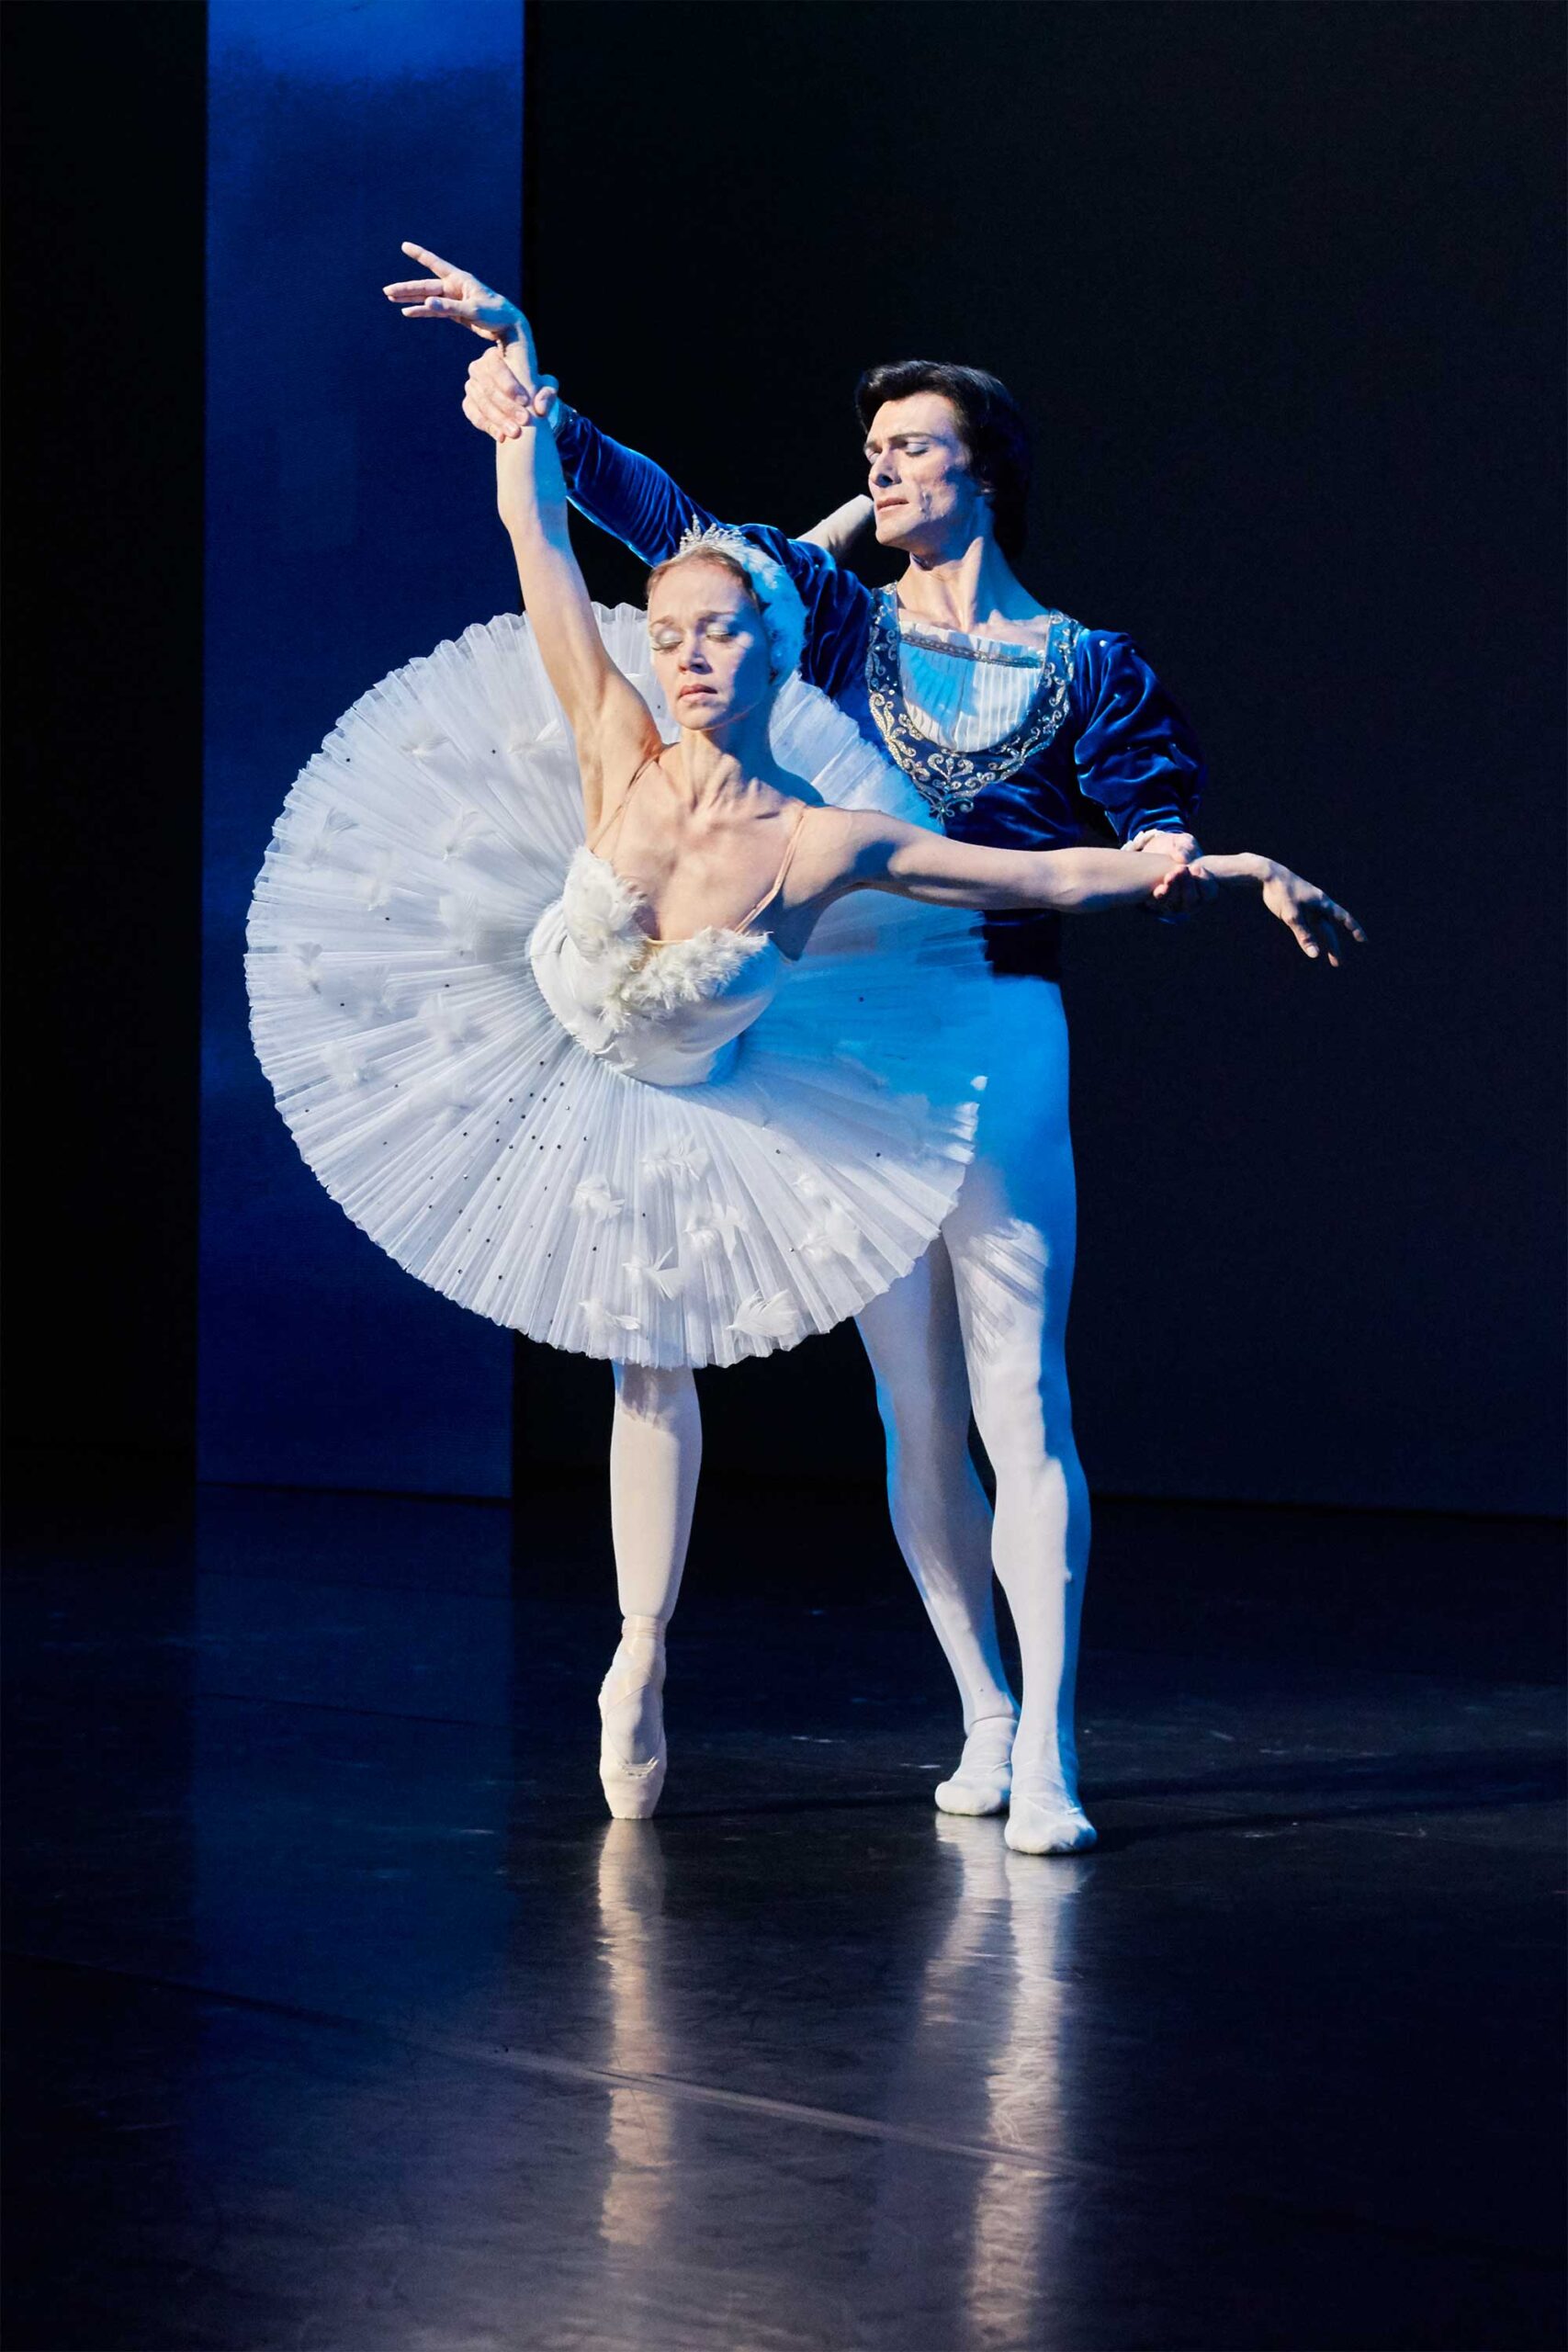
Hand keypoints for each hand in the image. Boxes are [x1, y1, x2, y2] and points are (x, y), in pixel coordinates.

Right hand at [383, 244, 555, 417]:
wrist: (509, 327)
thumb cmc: (495, 315)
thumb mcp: (472, 310)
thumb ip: (449, 307)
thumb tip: (427, 303)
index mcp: (460, 280)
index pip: (435, 264)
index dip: (420, 255)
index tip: (405, 246)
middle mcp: (455, 287)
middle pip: (426, 285)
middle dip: (406, 288)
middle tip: (387, 292)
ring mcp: (455, 299)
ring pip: (428, 297)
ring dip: (411, 299)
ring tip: (392, 299)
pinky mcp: (456, 312)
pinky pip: (435, 310)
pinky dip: (422, 311)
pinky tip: (409, 312)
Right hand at [462, 341, 555, 441]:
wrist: (522, 407)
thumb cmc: (535, 391)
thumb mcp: (547, 390)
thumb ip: (547, 394)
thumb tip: (539, 408)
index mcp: (499, 354)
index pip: (496, 358)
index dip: (506, 374)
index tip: (522, 394)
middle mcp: (481, 365)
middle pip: (488, 383)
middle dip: (507, 404)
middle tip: (524, 419)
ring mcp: (472, 384)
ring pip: (481, 400)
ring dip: (499, 418)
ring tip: (516, 432)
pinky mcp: (469, 403)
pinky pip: (474, 414)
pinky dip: (488, 426)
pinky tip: (501, 436)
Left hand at [1127, 828, 1213, 920]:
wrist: (1156, 852)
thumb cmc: (1177, 848)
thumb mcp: (1184, 842)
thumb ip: (1186, 846)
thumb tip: (1182, 858)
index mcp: (1205, 888)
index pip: (1209, 892)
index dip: (1204, 882)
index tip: (1197, 867)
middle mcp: (1191, 900)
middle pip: (1192, 900)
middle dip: (1187, 885)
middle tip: (1181, 869)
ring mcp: (1175, 904)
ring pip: (1175, 904)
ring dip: (1173, 890)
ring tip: (1170, 875)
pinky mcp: (1159, 903)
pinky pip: (1160, 905)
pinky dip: (1161, 896)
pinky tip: (1160, 888)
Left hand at [1208, 857, 1365, 964]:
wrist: (1267, 875)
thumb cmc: (1280, 893)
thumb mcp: (1292, 916)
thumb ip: (1304, 936)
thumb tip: (1315, 955)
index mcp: (1322, 903)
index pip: (1343, 917)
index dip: (1354, 928)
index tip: (1363, 940)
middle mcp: (1318, 904)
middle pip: (1329, 929)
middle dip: (1334, 946)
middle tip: (1338, 964)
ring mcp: (1309, 905)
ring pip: (1320, 927)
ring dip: (1323, 942)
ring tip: (1328, 958)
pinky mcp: (1299, 906)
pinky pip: (1309, 923)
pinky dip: (1312, 934)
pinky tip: (1311, 942)